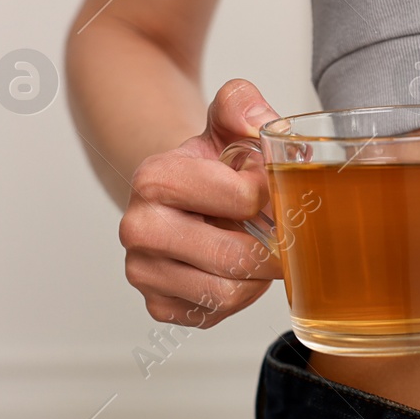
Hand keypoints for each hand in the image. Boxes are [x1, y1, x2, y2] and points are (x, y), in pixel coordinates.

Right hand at [119, 79, 282, 326]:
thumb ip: (243, 105)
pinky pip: (217, 313)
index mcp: (155, 178)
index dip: (271, 194)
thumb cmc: (214, 163)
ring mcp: (144, 272)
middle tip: (280, 232)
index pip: (244, 198)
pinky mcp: (159, 305)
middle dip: (273, 247)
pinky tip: (233, 270)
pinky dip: (239, 296)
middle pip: (237, 258)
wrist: (184, 196)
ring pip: (229, 293)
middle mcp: (139, 228)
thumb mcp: (227, 121)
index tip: (267, 186)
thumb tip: (260, 123)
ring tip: (252, 248)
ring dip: (256, 276)